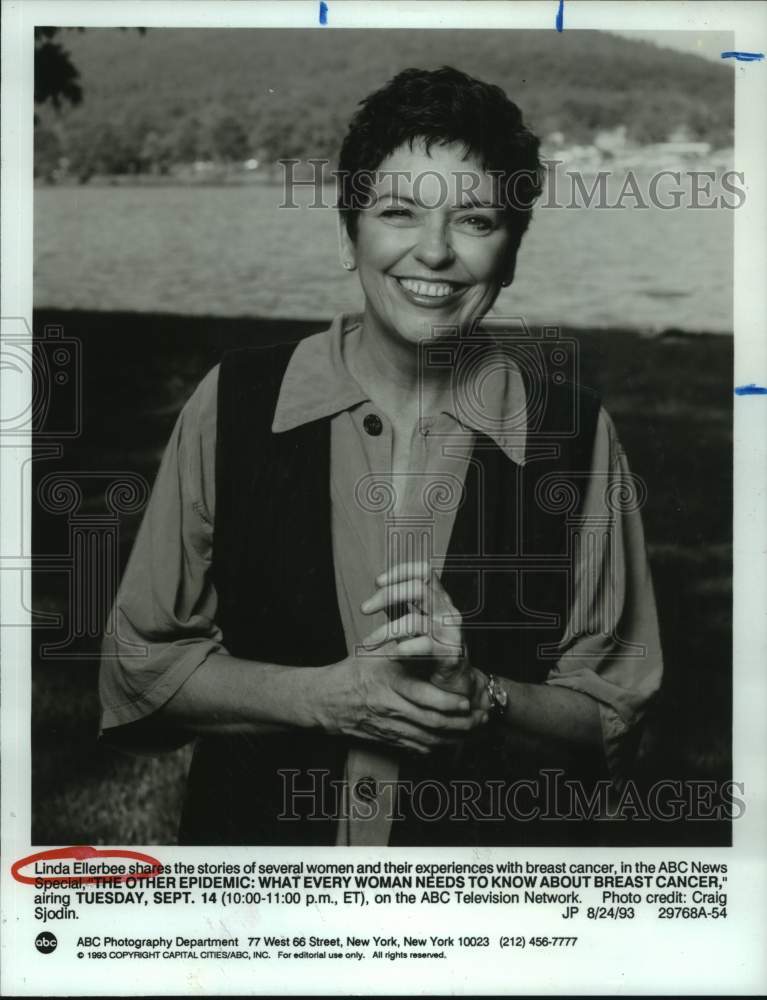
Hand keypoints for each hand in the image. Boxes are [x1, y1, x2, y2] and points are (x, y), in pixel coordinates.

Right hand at [315, 655, 487, 755]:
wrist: (324, 701)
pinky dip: (436, 746)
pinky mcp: (387, 739)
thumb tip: (427, 632)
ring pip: (427, 739)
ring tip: (472, 731)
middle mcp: (390, 709)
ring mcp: (389, 727)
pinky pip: (416, 748)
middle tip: (479, 719)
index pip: (424, 698)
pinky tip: (451, 742)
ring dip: (453, 738)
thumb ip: (401, 643)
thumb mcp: (374, 651)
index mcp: (389, 684)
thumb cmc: (352, 671)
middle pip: (432, 723)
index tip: (466, 701)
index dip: (448, 702)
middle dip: (459, 724)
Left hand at [360, 560, 473, 696]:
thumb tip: (378, 591)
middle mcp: (447, 612)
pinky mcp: (451, 655)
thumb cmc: (431, 650)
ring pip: (415, 621)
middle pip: (418, 589)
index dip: (401, 571)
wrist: (455, 682)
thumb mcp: (413, 624)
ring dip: (385, 631)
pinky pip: (425, 647)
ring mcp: (451, 633)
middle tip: (364, 609)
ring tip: (368, 643)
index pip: (424, 572)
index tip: (378, 582)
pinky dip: (404, 649)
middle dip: (387, 596)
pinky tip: (392, 655)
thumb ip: (400, 607)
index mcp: (440, 600)